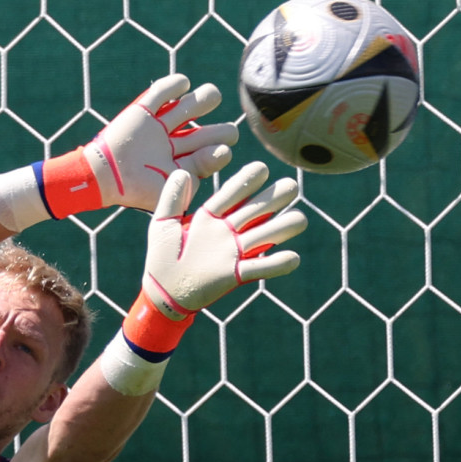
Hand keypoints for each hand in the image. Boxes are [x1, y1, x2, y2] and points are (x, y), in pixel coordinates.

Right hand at [83, 74, 238, 211]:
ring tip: (213, 96)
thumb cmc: (136, 190)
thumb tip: (219, 157)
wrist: (103, 176)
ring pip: (186, 109)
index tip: (223, 152)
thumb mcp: (168, 193)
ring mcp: (157, 128)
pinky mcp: (141, 111)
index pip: (206, 159)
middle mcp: (171, 147)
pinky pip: (160, 93)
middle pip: (202, 134)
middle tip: (230, 133)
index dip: (218, 154)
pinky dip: (174, 85)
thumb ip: (191, 183)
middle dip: (218, 132)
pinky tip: (185, 84)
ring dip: (203, 101)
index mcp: (178, 168)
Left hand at [141, 161, 306, 318]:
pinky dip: (277, 264)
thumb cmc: (161, 257)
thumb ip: (171, 199)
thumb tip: (182, 172)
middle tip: (289, 187)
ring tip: (299, 220)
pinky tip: (292, 258)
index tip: (261, 168)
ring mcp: (234, 253)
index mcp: (211, 217)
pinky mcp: (236, 274)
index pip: (232, 194)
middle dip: (273, 199)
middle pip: (256, 211)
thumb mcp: (162, 224)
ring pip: (265, 236)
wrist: (162, 292)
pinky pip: (260, 267)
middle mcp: (227, 232)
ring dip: (283, 228)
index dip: (247, 182)